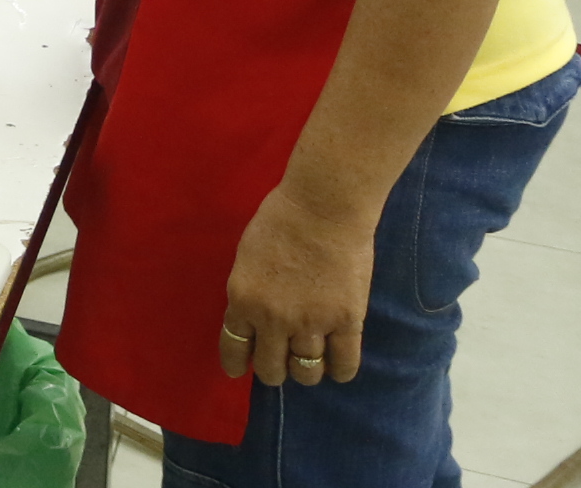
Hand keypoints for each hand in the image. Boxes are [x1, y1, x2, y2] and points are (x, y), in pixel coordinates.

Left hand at [219, 182, 372, 385]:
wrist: (324, 207)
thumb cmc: (281, 221)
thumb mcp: (247, 259)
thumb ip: (250, 293)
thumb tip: (253, 321)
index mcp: (242, 299)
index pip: (233, 348)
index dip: (236, 364)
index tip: (239, 370)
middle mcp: (273, 319)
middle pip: (271, 370)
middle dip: (274, 370)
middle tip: (282, 360)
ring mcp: (311, 323)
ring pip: (306, 373)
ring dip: (306, 371)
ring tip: (311, 360)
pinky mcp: (347, 323)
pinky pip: (344, 365)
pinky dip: (340, 371)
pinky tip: (338, 365)